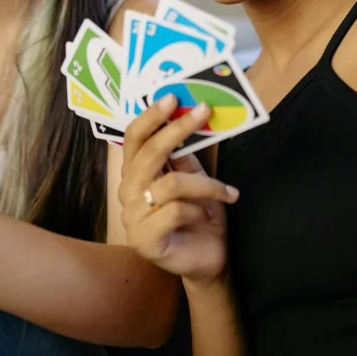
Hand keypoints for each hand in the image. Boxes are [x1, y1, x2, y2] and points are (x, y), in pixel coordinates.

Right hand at [118, 96, 239, 282]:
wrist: (209, 259)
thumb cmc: (200, 215)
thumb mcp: (194, 177)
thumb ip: (183, 153)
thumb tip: (188, 113)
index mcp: (136, 174)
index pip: (133, 139)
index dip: (150, 117)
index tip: (173, 97)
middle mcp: (128, 193)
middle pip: (149, 154)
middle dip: (178, 130)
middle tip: (203, 112)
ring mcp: (133, 218)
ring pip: (170, 184)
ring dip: (207, 186)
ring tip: (228, 193)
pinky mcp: (145, 240)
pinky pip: (175, 212)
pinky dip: (199, 211)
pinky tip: (210, 217)